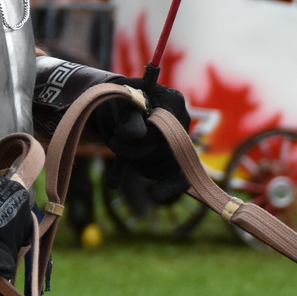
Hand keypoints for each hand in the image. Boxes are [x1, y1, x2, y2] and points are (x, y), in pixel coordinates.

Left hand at [97, 78, 192, 202]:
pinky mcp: (176, 159)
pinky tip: (157, 194)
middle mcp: (183, 121)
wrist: (118, 110)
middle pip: (164, 150)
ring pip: (167, 166)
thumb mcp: (119, 103)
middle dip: (135, 151)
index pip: (162, 129)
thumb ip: (129, 116)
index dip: (139, 138)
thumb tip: (136, 134)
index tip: (117, 134)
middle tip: (114, 142)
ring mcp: (181, 142)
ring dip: (141, 165)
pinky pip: (179, 178)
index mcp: (173, 102)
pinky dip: (166, 187)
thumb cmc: (120, 102)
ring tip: (124, 153)